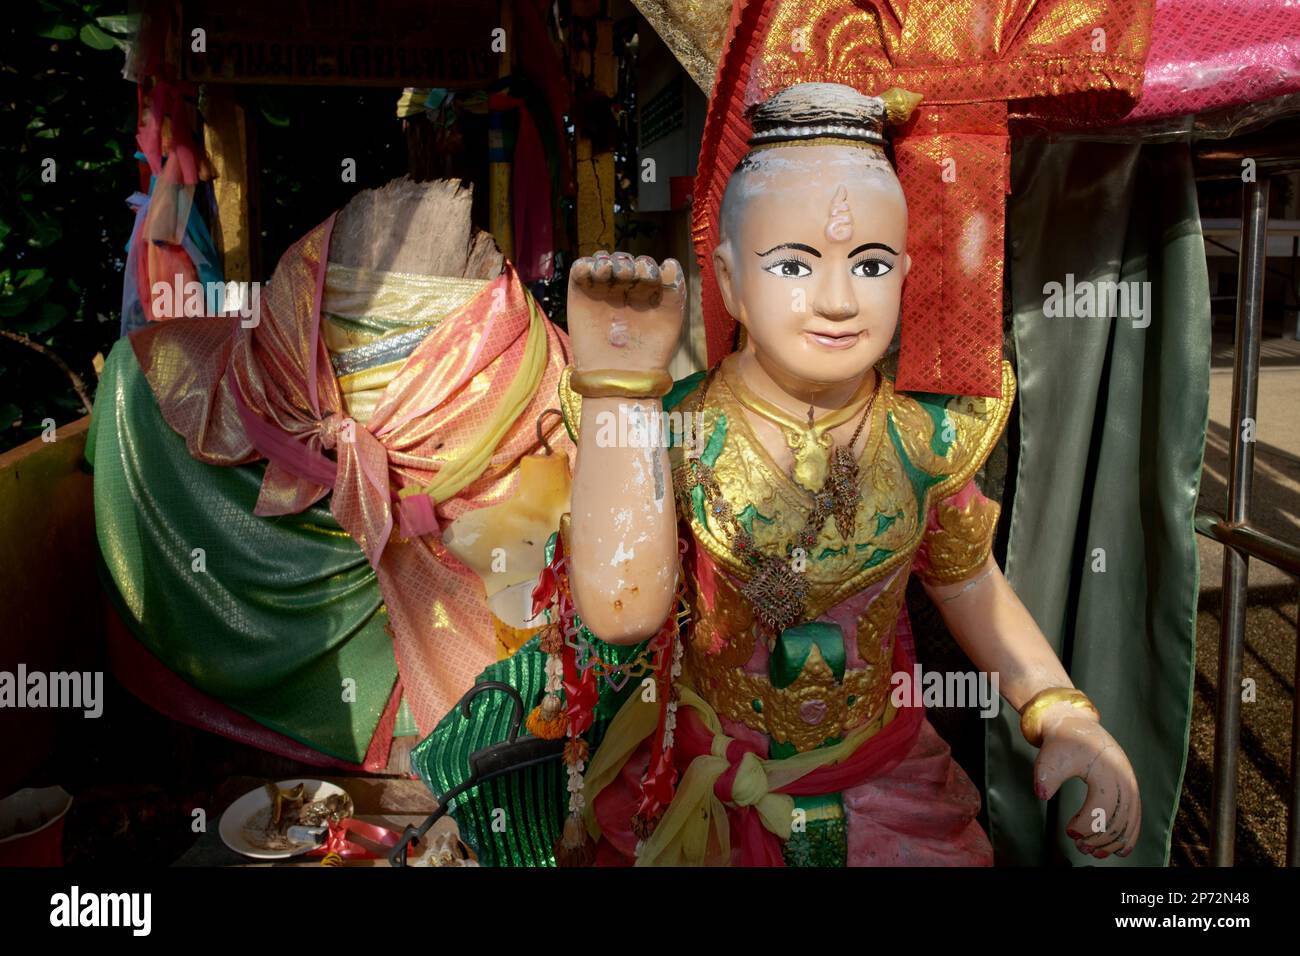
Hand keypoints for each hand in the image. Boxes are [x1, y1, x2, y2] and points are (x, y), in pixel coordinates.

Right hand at [567, 251, 684, 372]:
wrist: (620, 374)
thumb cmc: (651, 352)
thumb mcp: (671, 319)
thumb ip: (675, 288)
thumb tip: (668, 261)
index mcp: (645, 292)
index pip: (643, 265)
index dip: (645, 266)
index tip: (649, 278)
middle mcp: (622, 289)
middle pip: (623, 260)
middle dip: (626, 263)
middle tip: (627, 274)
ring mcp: (600, 290)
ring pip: (602, 261)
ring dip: (607, 260)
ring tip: (609, 271)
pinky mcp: (579, 293)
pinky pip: (580, 269)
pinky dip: (585, 264)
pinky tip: (594, 271)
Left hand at [1033, 705, 1140, 858]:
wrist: (1078, 726)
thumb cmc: (1063, 742)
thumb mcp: (1052, 755)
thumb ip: (1047, 775)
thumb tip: (1042, 794)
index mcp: (1106, 770)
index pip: (1101, 807)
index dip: (1085, 824)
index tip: (1068, 831)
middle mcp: (1124, 779)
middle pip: (1117, 819)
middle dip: (1097, 838)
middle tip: (1079, 846)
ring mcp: (1131, 785)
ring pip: (1128, 823)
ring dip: (1112, 842)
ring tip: (1092, 852)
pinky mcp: (1131, 790)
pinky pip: (1135, 818)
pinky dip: (1128, 837)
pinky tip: (1120, 851)